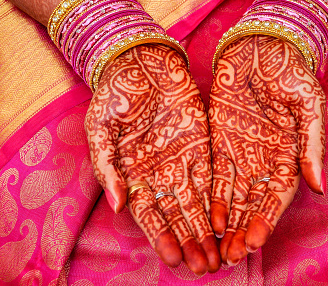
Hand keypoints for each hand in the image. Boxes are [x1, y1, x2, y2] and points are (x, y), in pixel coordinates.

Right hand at [85, 44, 220, 274]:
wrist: (139, 62)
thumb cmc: (113, 95)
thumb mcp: (99, 129)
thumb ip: (108, 167)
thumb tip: (118, 206)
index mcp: (134, 174)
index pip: (149, 214)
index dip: (161, 236)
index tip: (174, 257)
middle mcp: (160, 173)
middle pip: (178, 215)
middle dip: (191, 241)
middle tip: (205, 267)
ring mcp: (183, 160)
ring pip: (198, 202)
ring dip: (208, 229)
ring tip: (219, 255)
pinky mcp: (202, 145)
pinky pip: (213, 176)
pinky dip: (220, 199)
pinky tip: (228, 220)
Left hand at [209, 35, 325, 264]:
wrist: (264, 46)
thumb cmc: (292, 73)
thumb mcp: (310, 106)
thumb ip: (312, 145)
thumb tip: (320, 186)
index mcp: (290, 154)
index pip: (278, 195)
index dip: (267, 218)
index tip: (256, 241)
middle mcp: (265, 159)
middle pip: (254, 202)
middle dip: (243, 229)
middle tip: (231, 256)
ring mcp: (241, 151)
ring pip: (234, 194)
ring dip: (227, 221)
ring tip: (217, 246)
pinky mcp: (220, 140)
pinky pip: (216, 173)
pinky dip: (212, 195)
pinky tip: (207, 216)